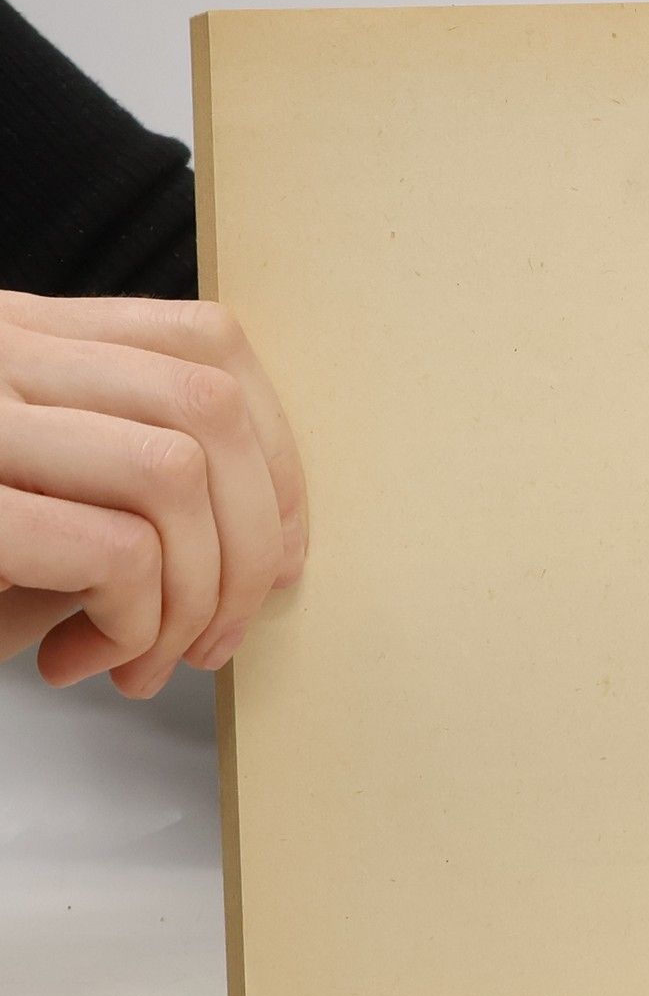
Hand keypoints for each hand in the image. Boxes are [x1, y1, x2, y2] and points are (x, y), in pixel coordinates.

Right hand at [0, 293, 306, 695]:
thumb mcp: (30, 496)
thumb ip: (124, 490)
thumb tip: (270, 553)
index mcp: (19, 335)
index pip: (208, 344)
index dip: (274, 455)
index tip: (276, 552)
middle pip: (210, 407)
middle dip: (254, 539)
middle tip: (220, 632)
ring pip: (175, 473)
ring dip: (198, 592)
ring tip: (150, 659)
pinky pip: (112, 547)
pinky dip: (137, 619)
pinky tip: (87, 660)